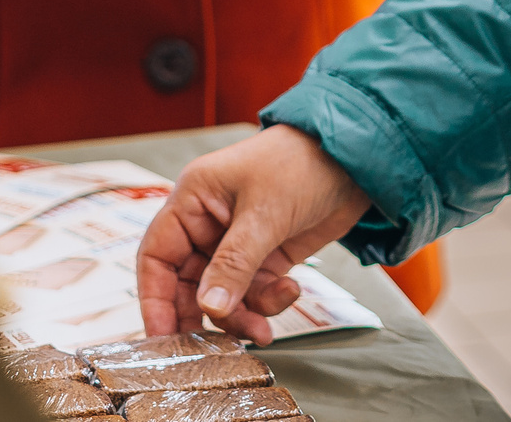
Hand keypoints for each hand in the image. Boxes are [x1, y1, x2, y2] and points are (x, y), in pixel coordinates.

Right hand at [136, 126, 372, 344]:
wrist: (356, 158)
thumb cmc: (301, 163)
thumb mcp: (264, 214)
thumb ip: (234, 264)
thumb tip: (209, 308)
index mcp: (193, 200)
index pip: (156, 256)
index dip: (155, 299)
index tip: (162, 338)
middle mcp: (209, 223)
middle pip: (189, 283)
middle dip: (204, 316)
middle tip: (214, 351)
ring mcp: (238, 242)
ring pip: (224, 295)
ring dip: (242, 315)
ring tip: (263, 329)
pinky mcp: (267, 255)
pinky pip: (254, 292)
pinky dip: (267, 302)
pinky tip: (290, 292)